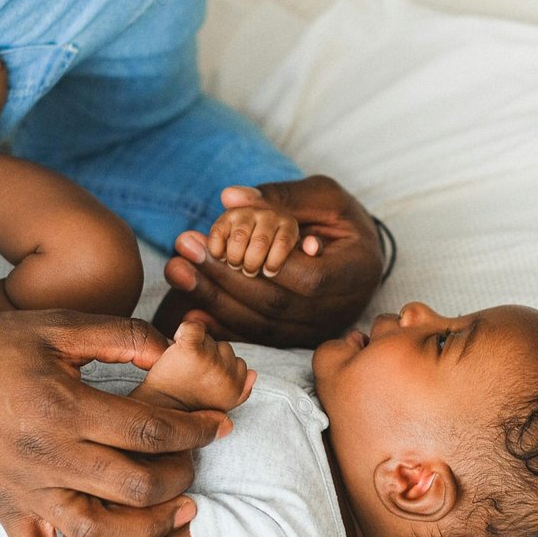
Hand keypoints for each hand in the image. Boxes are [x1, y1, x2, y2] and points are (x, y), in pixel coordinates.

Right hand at [0, 310, 227, 536]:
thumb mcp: (58, 326)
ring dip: (150, 530)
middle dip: (181, 475)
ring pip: (99, 532)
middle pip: (135, 485)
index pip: (149, 430)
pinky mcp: (5, 511)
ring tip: (184, 512)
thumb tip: (173, 348)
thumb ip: (120, 336)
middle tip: (197, 460)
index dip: (194, 429)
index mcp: (64, 407)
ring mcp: (25, 491)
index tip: (220, 424)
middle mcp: (48, 457)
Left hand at [136, 322, 255, 412]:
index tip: (201, 383)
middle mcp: (229, 377)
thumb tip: (254, 374)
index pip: (239, 364)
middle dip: (207, 358)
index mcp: (237, 390)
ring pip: (211, 339)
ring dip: (196, 347)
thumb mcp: (217, 406)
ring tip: (181, 367)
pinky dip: (184, 331)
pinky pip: (194, 327)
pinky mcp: (192, 350)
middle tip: (189, 375)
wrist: (153, 408)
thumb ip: (240, 391)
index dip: (217, 370)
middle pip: (225, 349)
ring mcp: (212, 362)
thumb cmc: (181, 408)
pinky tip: (176, 346)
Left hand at [153, 176, 384, 347]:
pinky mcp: (297, 340)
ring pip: (262, 326)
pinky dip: (222, 325)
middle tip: (185, 248)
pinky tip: (189, 310)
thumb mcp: (323, 197)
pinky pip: (257, 337)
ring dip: (214, 300)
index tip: (219, 242)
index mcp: (356, 272)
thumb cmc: (343, 220)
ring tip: (178, 270)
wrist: (359, 256)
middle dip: (224, 278)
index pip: (308, 279)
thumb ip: (281, 197)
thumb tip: (229, 198)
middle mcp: (340, 311)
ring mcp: (318, 331)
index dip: (264, 264)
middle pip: (276, 306)